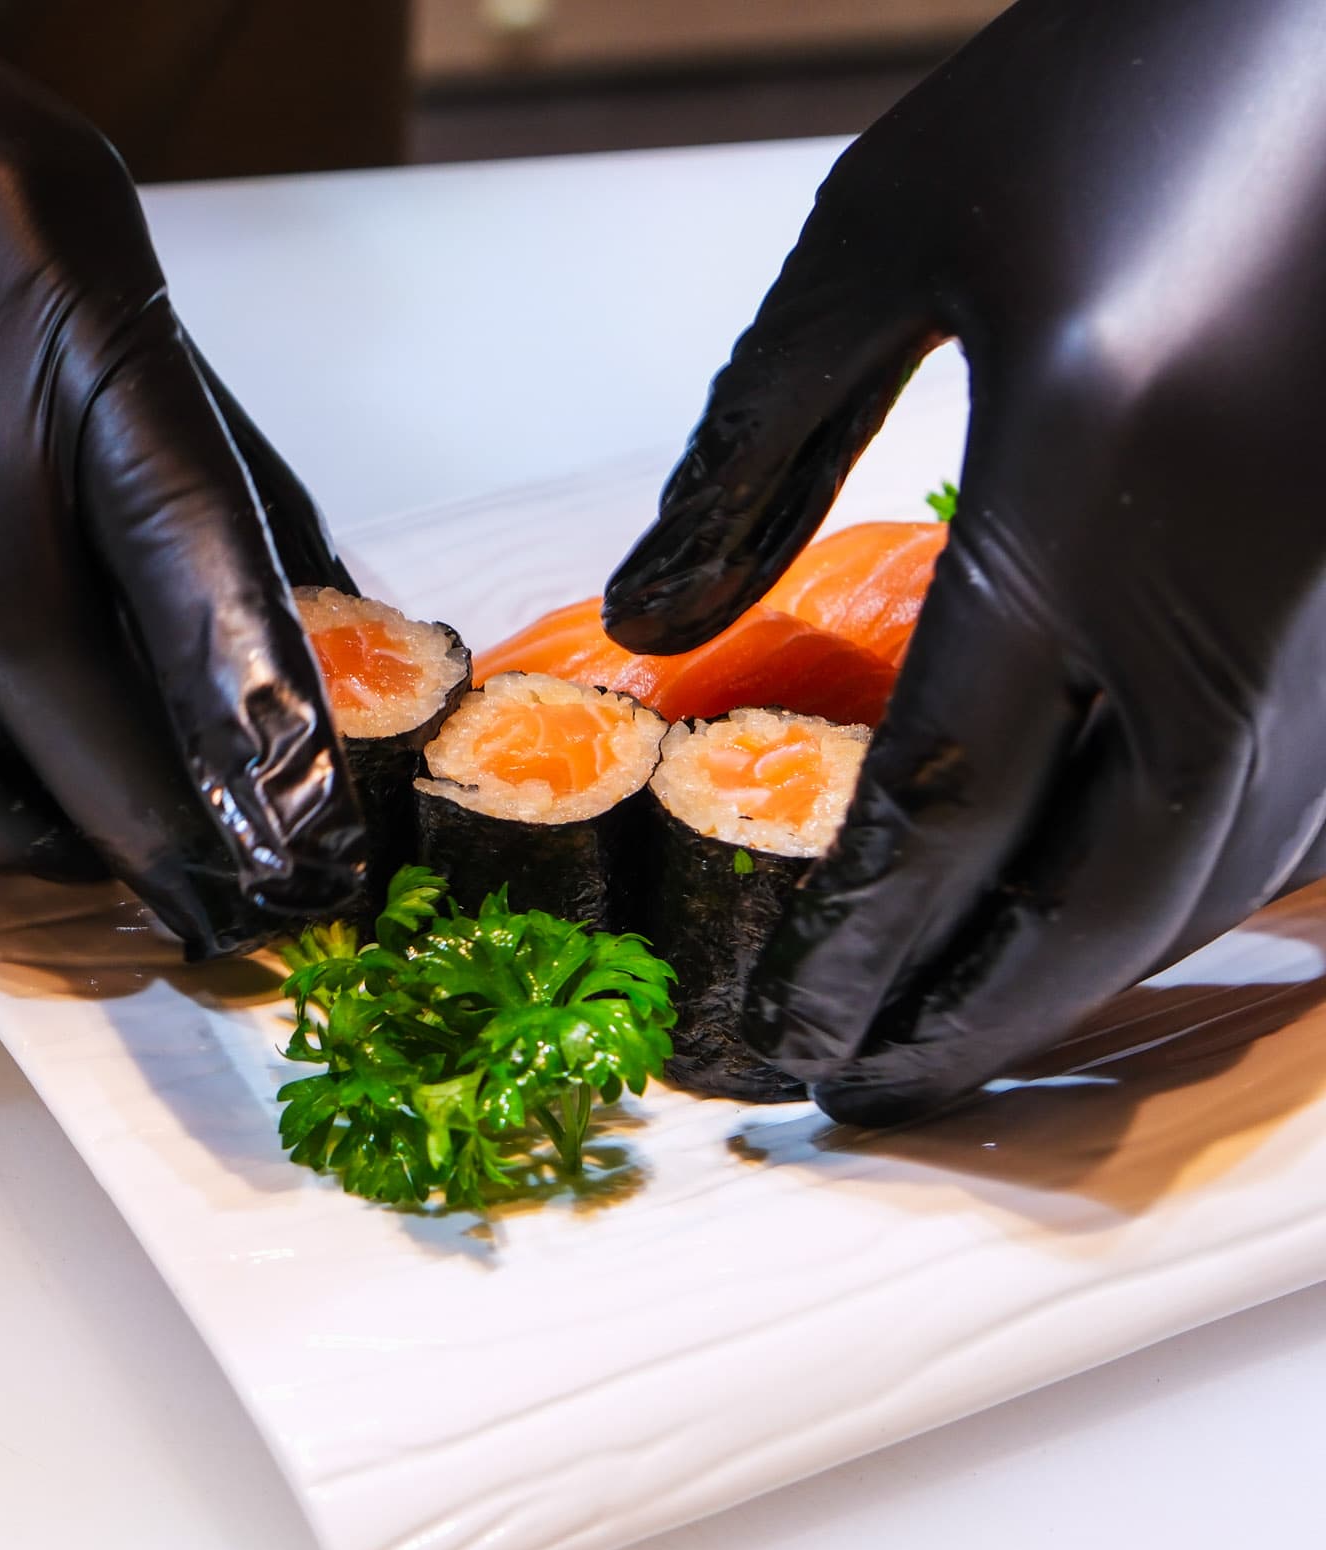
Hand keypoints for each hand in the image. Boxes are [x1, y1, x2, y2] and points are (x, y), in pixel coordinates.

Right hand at [0, 0, 364, 957]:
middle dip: (140, 816)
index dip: (255, 717)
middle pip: (50, 685)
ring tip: (38, 839)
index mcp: (46, 312)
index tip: (301, 829)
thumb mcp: (68, 222)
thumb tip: (298, 607)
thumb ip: (178, 418)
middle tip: (187, 875)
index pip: (191, 557)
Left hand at [603, 0, 1325, 1122]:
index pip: (945, 799)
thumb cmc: (1134, 68)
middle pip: (1104, 882)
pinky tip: (1101, 902)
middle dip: (978, 1011)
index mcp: (1088, 483)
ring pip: (1223, 860)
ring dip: (1089, 974)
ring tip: (964, 1030)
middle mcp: (1239, 572)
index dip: (854, 941)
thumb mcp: (884, 234)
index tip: (775, 1027)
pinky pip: (1295, 786)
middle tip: (867, 1087)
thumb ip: (753, 444)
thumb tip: (649, 622)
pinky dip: (1187, 882)